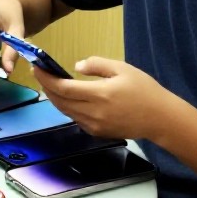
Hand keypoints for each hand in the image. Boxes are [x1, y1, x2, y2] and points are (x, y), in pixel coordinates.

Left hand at [35, 57, 191, 141]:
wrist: (160, 119)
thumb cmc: (144, 90)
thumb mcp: (122, 69)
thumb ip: (97, 65)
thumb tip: (76, 67)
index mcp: (99, 94)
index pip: (62, 88)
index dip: (46, 78)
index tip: (36, 66)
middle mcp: (93, 113)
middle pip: (59, 101)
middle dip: (46, 86)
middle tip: (40, 73)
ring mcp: (94, 125)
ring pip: (65, 111)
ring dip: (55, 97)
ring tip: (50, 83)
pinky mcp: (97, 132)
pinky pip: (75, 118)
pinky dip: (67, 107)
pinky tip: (67, 98)